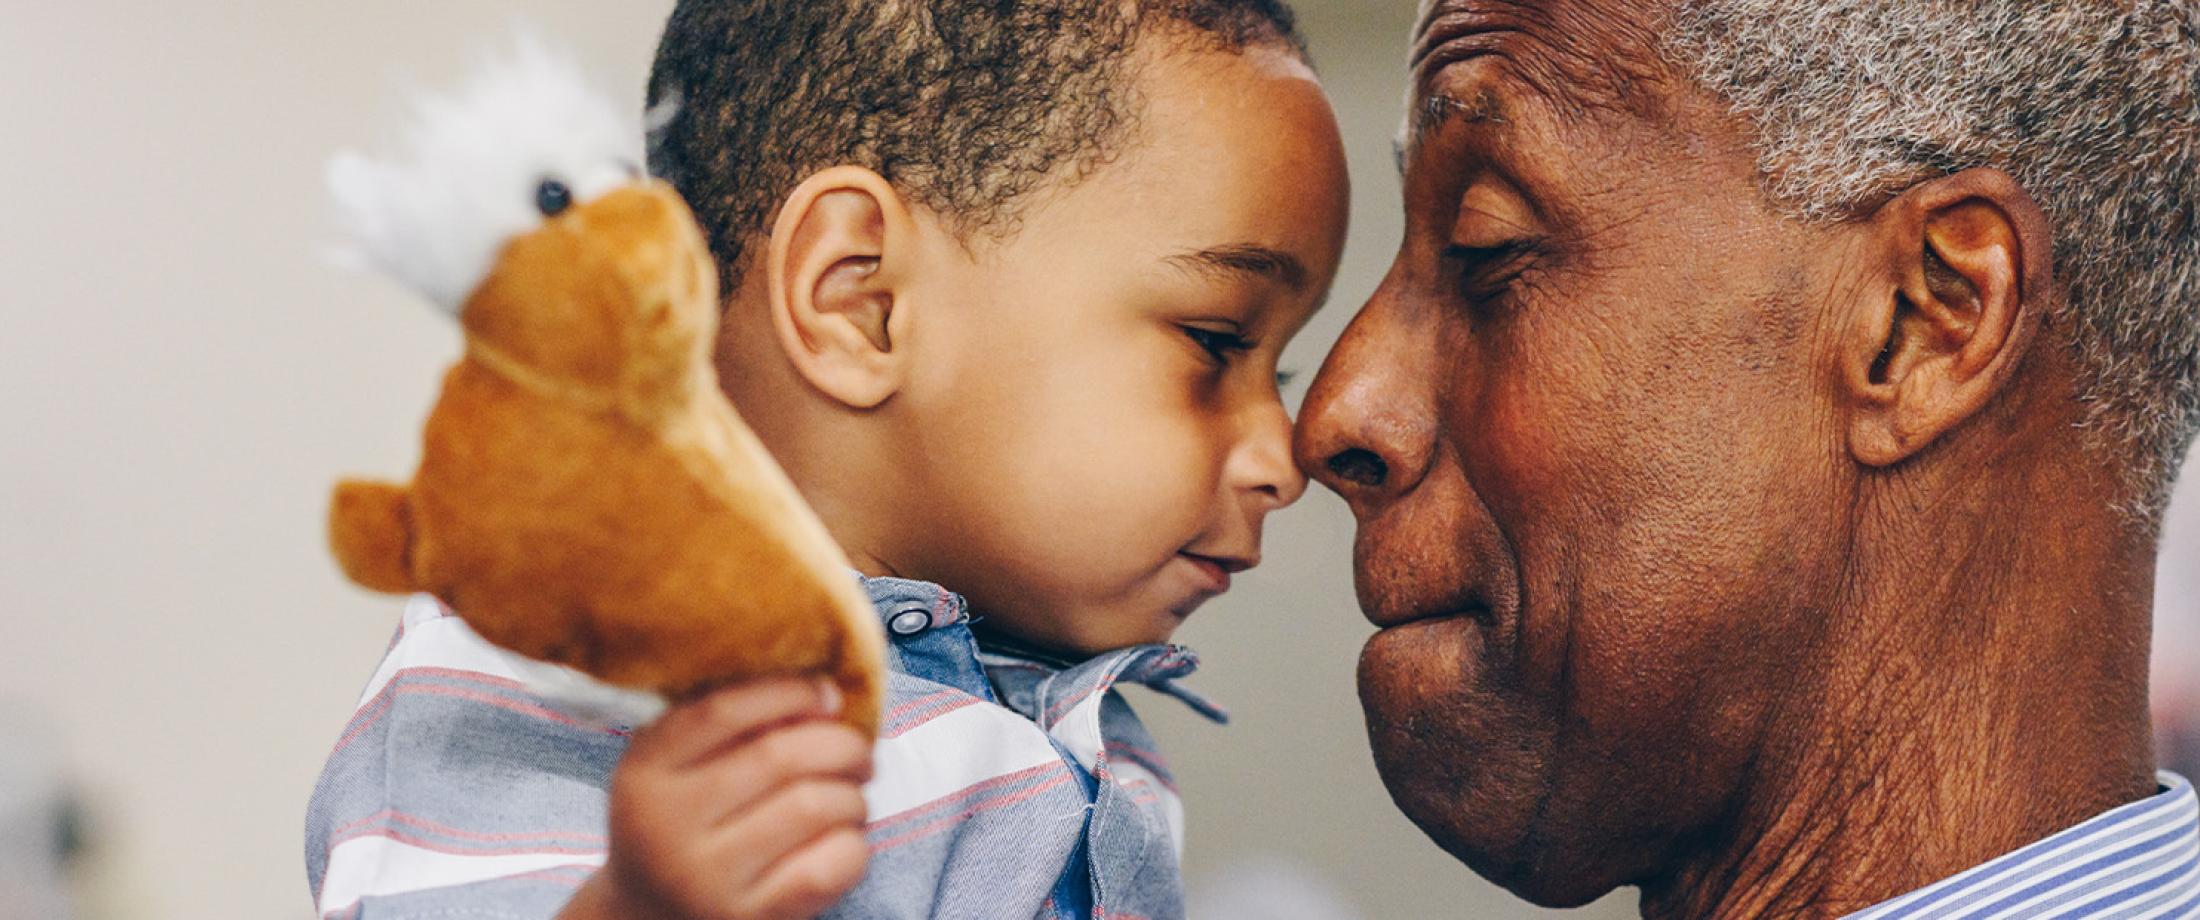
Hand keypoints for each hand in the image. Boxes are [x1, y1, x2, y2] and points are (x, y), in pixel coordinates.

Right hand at [560, 678, 873, 919]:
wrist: (650, 915)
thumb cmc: (683, 821)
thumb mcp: (676, 765)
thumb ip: (730, 723)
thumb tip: (824, 693)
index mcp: (647, 771)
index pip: (724, 711)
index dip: (791, 691)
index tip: (829, 693)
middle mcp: (668, 826)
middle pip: (779, 757)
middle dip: (841, 744)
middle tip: (859, 752)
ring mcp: (705, 880)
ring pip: (813, 807)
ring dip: (852, 794)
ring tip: (851, 796)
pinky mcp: (745, 918)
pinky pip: (827, 867)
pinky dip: (853, 843)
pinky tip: (845, 838)